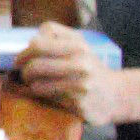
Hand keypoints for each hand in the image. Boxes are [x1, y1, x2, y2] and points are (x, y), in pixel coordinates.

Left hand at [9, 24, 123, 122]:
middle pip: (35, 58)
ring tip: (35, 85)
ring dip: (31, 84)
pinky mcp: (78, 100)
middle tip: (24, 74)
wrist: (115, 95)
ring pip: (37, 81)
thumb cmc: (90, 71)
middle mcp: (80, 58)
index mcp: (77, 43)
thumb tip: (25, 49)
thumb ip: (55, 42)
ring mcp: (80, 80)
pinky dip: (42, 96)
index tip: (24, 59)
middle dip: (23, 68)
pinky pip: (47, 97)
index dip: (27, 50)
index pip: (41, 38)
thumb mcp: (79, 49)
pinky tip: (48, 95)